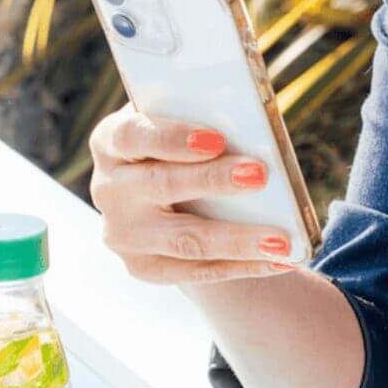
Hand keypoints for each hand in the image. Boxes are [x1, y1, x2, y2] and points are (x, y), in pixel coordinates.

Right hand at [88, 102, 298, 284]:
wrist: (161, 194)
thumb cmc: (179, 144)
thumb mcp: (178, 121)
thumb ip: (201, 116)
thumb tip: (253, 126)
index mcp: (111, 141)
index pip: (133, 136)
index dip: (172, 137)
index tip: (215, 139)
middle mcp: (108, 189)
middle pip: (160, 185)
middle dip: (212, 181)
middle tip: (259, 175)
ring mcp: (122, 234)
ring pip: (182, 240)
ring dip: (235, 239)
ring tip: (279, 239)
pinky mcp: (143, 267)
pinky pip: (195, 272)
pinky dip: (240, 266)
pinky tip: (277, 259)